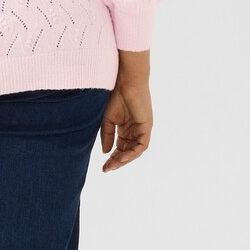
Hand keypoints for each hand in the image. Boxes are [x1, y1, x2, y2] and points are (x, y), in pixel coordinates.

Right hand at [101, 54, 152, 171]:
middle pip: (128, 151)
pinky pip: (142, 145)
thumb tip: (105, 152)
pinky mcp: (147, 127)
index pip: (120, 148)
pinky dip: (133, 153)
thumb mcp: (107, 119)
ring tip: (113, 165)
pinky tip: (122, 157)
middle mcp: (135, 130)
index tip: (103, 166)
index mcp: (126, 128)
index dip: (112, 158)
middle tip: (107, 169)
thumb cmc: (115, 95)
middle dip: (117, 161)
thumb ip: (107, 135)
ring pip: (135, 151)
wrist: (124, 81)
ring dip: (124, 159)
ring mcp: (142, 129)